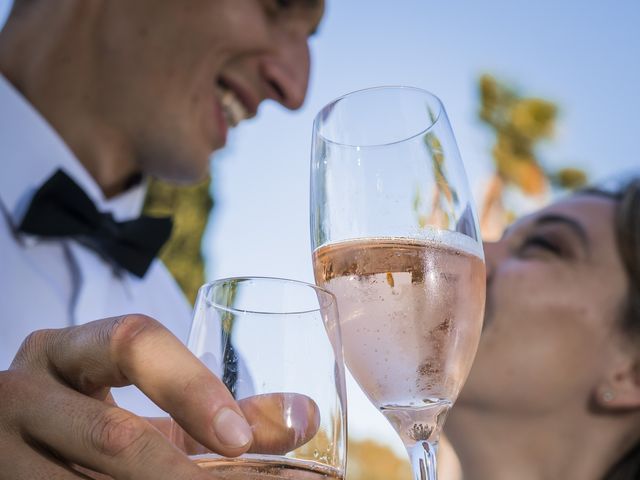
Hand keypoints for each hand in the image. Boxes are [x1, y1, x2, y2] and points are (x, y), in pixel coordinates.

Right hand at [0, 315, 317, 478]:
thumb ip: (216, 408)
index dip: (190, 388)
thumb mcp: (144, 407)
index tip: (237, 440)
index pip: (132, 342)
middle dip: (182, 475)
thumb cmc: (93, 416)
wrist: (6, 443)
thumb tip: (305, 415)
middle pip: (111, 433)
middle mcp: (23, 393)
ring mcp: (3, 453)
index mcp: (65, 351)